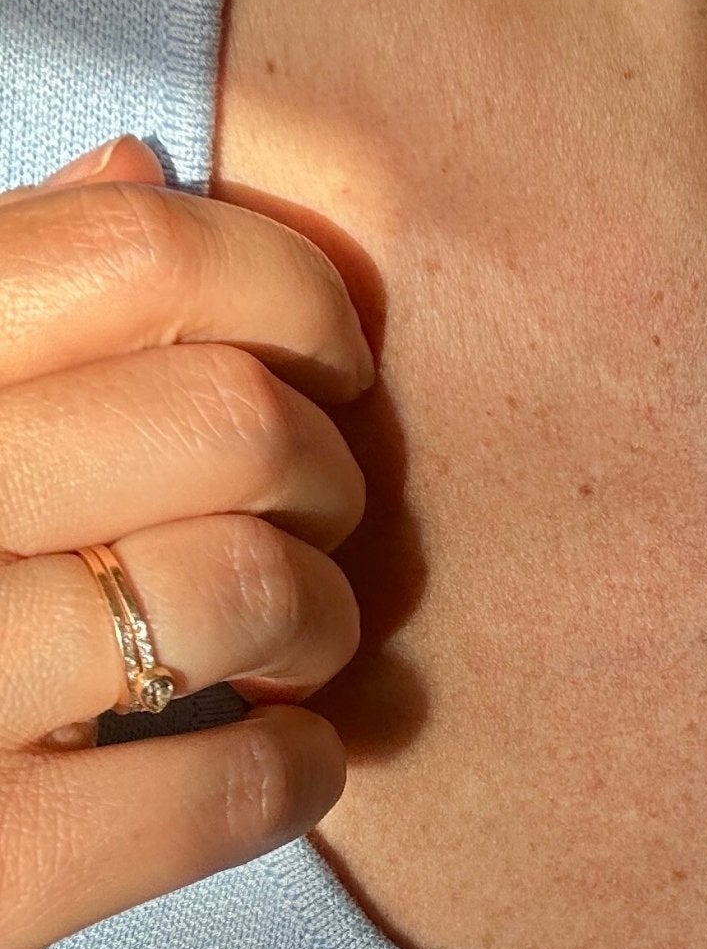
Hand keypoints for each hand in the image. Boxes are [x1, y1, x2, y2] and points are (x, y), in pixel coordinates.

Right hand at [0, 135, 374, 948]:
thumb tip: (137, 165)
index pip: (140, 250)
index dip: (292, 293)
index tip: (328, 361)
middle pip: (233, 418)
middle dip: (326, 475)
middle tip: (312, 522)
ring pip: (244, 587)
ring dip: (318, 622)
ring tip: (289, 648)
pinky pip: (226, 784)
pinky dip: (297, 773)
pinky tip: (286, 766)